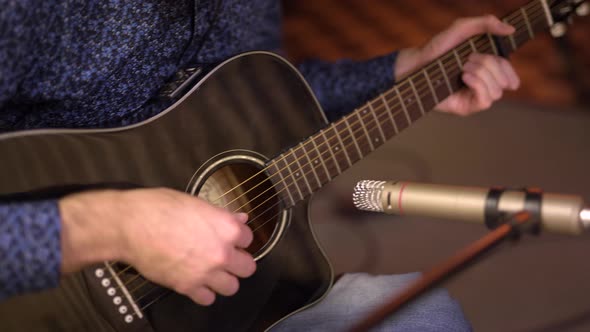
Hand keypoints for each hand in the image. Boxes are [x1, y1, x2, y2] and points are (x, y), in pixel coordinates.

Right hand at [59, 188, 255, 305]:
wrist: (131, 225)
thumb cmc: (159, 208)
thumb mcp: (196, 203)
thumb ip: (221, 215)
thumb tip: (239, 219)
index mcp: (226, 228)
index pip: (249, 238)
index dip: (240, 238)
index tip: (233, 238)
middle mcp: (221, 253)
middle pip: (247, 267)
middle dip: (239, 262)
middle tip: (227, 257)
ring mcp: (205, 272)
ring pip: (232, 287)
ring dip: (224, 280)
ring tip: (214, 272)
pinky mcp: (187, 286)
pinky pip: (207, 299)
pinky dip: (204, 292)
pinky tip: (198, 282)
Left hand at [395, 15, 520, 115]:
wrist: (418, 63)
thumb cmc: (438, 47)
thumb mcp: (462, 28)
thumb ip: (486, 23)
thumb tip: (510, 29)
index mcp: (487, 71)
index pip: (509, 75)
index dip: (507, 68)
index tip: (492, 57)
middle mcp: (482, 86)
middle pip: (504, 82)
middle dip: (488, 65)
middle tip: (468, 59)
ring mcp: (474, 97)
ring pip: (497, 92)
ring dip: (481, 74)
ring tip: (463, 68)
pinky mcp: (466, 107)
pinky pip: (486, 102)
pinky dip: (478, 85)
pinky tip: (464, 77)